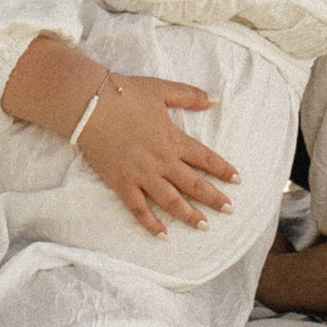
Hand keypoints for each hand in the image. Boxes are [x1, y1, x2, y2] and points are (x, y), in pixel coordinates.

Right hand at [79, 73, 238, 238]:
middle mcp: (162, 161)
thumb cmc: (125, 93)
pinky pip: (139, 209)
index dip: (223, 170)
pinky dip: (151, 224)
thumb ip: (190, 96)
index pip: (206, 158)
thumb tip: (214, 99)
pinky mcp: (122, 183)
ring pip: (171, 201)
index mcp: (173, 139)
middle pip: (193, 184)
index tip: (237, 180)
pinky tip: (163, 236)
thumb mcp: (162, 89)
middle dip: (213, 198)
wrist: (89, 104)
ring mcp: (142, 175)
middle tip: (229, 210)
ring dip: (189, 215)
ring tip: (204, 226)